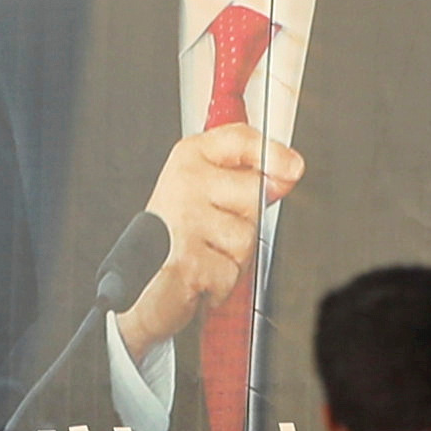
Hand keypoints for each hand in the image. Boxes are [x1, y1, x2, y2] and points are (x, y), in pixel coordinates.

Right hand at [114, 123, 303, 352]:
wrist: (139, 290)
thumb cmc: (176, 241)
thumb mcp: (208, 197)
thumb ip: (246, 180)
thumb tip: (289, 171)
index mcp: (188, 160)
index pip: (239, 139)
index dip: (272, 152)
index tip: (292, 168)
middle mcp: (183, 183)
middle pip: (255, 192)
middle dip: (247, 221)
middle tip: (216, 232)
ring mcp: (183, 220)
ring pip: (246, 237)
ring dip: (234, 257)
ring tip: (206, 255)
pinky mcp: (186, 259)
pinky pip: (231, 271)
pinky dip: (221, 285)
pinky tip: (199, 277)